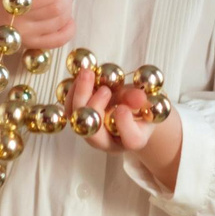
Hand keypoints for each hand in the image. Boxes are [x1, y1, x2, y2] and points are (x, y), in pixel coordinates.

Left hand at [64, 67, 184, 189]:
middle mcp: (106, 142)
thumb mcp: (145, 102)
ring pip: (76, 118)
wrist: (125, 107)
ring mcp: (89, 131)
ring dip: (80, 94)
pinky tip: (82, 74)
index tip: (124, 108)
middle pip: (94, 132)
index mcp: (131, 141)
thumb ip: (139, 100)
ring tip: (87, 73)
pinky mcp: (77, 118)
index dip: (126, 125)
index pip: (131, 140)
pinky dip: (74, 89)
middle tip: (104, 88)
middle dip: (95, 108)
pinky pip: (69, 106)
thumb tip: (139, 97)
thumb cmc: (139, 107)